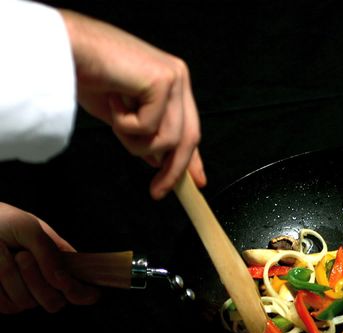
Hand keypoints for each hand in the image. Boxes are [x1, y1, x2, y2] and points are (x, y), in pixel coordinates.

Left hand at [0, 203, 99, 313]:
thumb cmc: (2, 221)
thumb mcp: (29, 228)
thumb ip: (49, 252)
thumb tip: (61, 279)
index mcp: (61, 264)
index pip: (82, 290)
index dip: (81, 293)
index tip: (65, 282)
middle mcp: (45, 282)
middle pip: (54, 302)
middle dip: (37, 280)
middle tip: (22, 256)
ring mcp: (24, 293)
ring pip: (26, 303)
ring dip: (11, 277)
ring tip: (5, 255)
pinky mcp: (4, 300)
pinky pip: (5, 304)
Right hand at [59, 9, 206, 199]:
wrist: (63, 48)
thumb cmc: (85, 74)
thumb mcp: (121, 114)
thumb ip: (144, 133)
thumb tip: (159, 160)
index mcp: (172, 83)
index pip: (190, 128)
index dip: (193, 158)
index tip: (196, 182)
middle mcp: (178, 79)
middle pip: (189, 137)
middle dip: (173, 170)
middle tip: (157, 192)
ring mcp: (174, 78)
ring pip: (168, 138)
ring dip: (136, 142)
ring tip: (115, 120)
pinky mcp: (163, 80)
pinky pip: (149, 127)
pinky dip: (125, 124)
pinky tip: (113, 100)